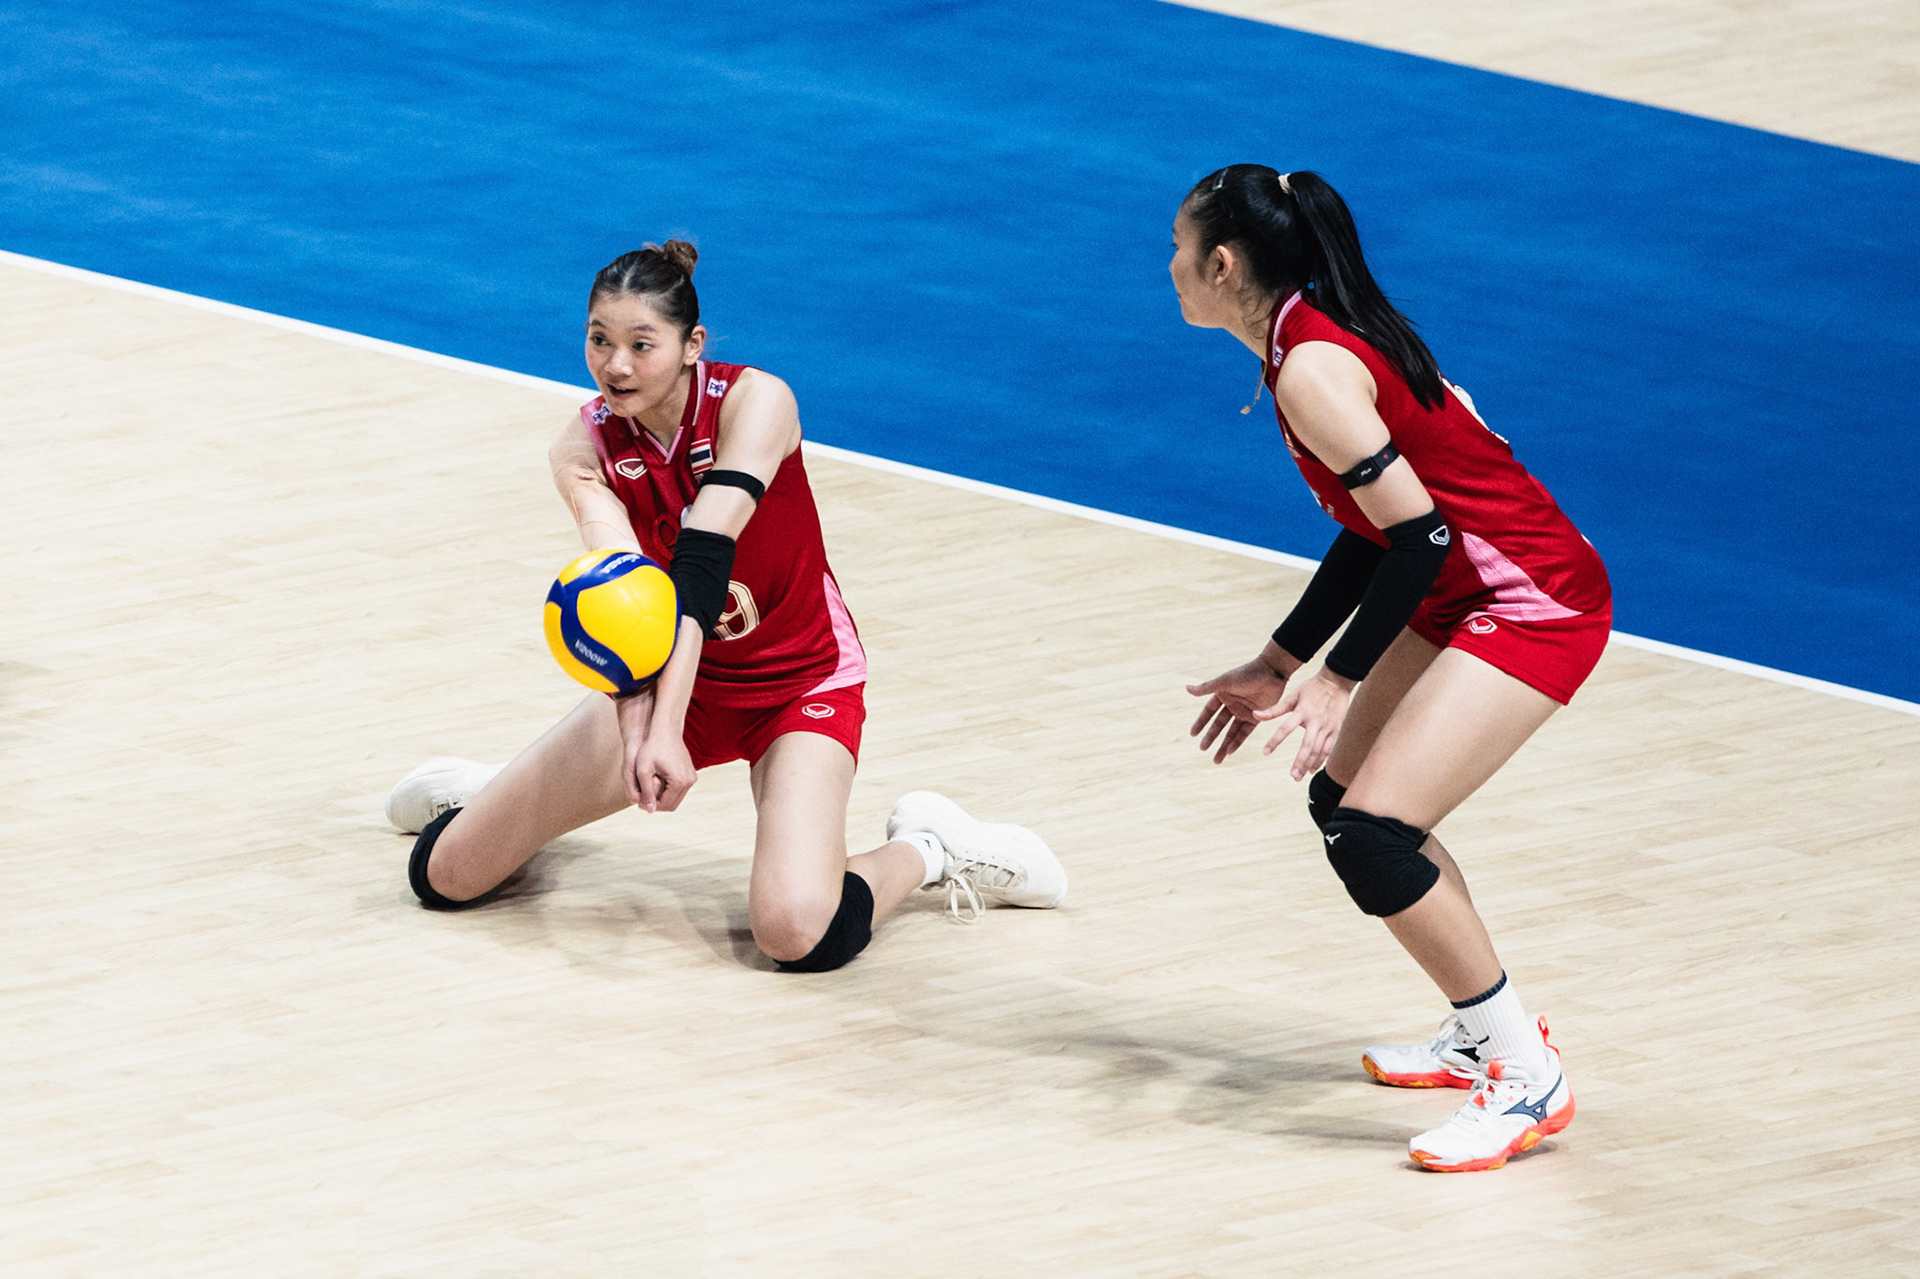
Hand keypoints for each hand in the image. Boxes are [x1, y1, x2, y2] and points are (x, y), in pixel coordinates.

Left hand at [614, 686, 695, 811]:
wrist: (666, 729)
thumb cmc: (652, 747)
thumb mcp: (644, 770)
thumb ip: (646, 792)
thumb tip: (650, 811)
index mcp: (680, 782)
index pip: (665, 806)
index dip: (650, 806)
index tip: (639, 802)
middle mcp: (690, 781)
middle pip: (673, 804)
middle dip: (657, 804)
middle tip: (642, 798)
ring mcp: (692, 777)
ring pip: (676, 797)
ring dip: (663, 797)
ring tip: (647, 791)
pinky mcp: (691, 773)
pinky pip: (679, 789)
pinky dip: (668, 790)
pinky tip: (656, 782)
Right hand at [1187, 657, 1288, 763]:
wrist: (1272, 672)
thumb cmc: (1247, 674)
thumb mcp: (1225, 682)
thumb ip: (1206, 688)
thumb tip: (1187, 689)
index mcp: (1223, 695)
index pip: (1209, 712)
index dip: (1201, 723)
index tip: (1193, 734)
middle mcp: (1232, 704)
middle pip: (1219, 725)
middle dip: (1211, 737)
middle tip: (1202, 749)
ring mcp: (1244, 712)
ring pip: (1231, 732)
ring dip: (1224, 745)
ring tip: (1217, 760)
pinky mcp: (1257, 717)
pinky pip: (1245, 732)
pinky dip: (1238, 742)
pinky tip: (1230, 752)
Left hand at [1252, 669, 1353, 780]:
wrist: (1336, 681)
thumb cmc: (1311, 688)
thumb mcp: (1292, 696)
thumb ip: (1274, 709)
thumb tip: (1254, 715)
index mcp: (1302, 711)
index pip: (1285, 728)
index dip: (1275, 741)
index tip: (1265, 753)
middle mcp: (1316, 721)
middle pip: (1307, 745)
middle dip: (1299, 762)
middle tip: (1292, 776)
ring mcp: (1328, 727)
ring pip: (1319, 750)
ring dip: (1309, 764)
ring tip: (1299, 776)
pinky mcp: (1336, 729)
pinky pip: (1329, 748)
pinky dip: (1321, 760)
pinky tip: (1313, 769)